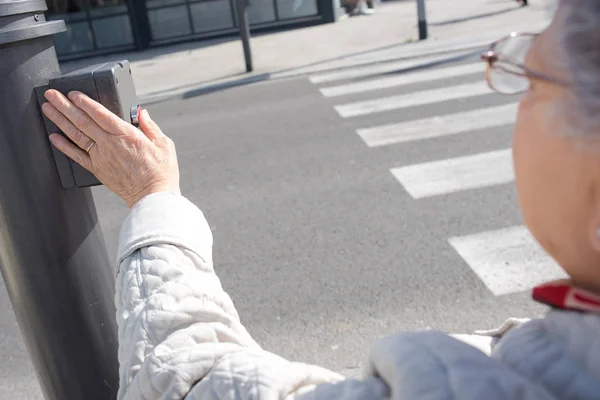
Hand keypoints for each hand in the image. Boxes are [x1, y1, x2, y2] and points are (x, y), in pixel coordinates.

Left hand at [42, 90, 179, 207]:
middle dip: (64, 105)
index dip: (85, 102)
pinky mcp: (98, 170)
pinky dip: (64, 146)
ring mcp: (101, 157)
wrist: (152, 197)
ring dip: (60, 120)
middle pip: (82, 121)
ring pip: (76, 135)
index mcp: (127, 135)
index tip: (73, 93)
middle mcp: (110, 145)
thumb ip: (150, 126)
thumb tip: (142, 112)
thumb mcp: (164, 144)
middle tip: (51, 94)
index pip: (100, 114)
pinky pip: (77, 156)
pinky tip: (54, 137)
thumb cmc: (161, 172)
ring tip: (47, 109)